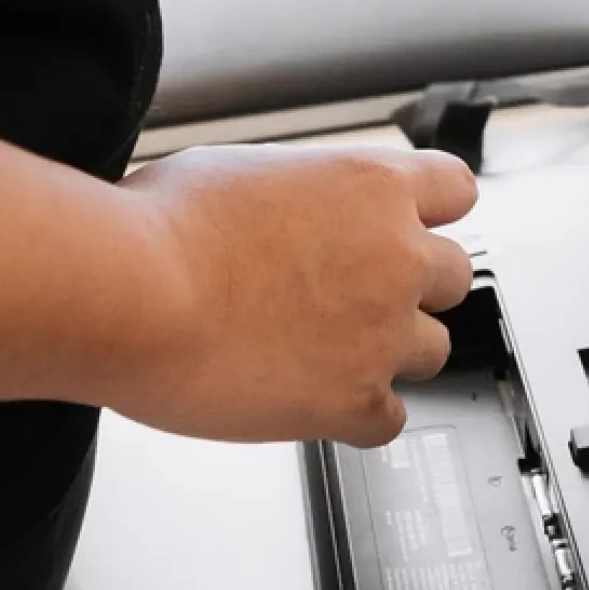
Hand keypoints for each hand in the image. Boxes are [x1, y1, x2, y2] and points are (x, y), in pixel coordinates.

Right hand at [114, 143, 476, 446]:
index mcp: (374, 185)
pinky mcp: (354, 399)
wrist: (132, 294)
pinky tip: (317, 401)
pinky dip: (359, 416)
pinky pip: (391, 420)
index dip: (431, 213)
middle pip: (453, 276)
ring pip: (433, 349)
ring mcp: (383, 331)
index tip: (410, 229)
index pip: (456, 190)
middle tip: (358, 297)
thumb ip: (298, 192)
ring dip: (391, 351)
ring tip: (329, 352)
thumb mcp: (243, 169)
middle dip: (412, 286)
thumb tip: (289, 206)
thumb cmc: (162, 226)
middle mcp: (397, 255)